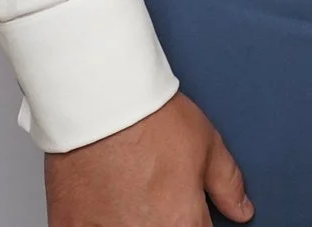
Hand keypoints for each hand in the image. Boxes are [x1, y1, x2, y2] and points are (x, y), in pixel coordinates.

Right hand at [44, 93, 251, 226]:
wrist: (99, 99)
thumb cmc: (149, 117)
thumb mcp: (207, 145)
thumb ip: (227, 184)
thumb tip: (241, 209)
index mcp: (182, 223)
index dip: (197, 224)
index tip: (188, 212)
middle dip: (163, 220)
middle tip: (157, 198)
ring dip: (132, 220)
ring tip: (131, 196)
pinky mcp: (70, 226)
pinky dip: (99, 223)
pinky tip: (106, 204)